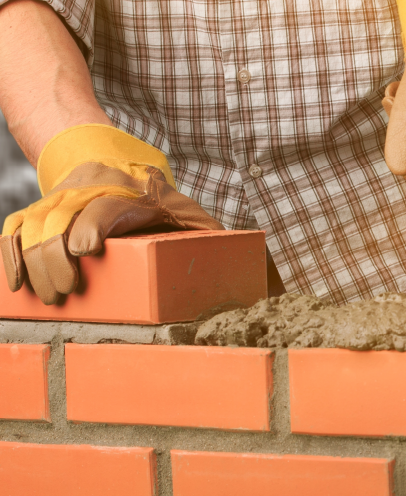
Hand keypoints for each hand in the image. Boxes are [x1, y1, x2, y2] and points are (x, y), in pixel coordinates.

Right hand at [1, 125, 222, 304]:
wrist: (122, 163)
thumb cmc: (167, 206)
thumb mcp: (195, 218)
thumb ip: (215, 240)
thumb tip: (255, 274)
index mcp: (134, 193)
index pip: (106, 204)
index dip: (92, 224)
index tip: (84, 251)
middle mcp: (93, 189)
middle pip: (63, 216)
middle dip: (57, 257)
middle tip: (65, 293)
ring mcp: (65, 195)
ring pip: (36, 222)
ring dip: (34, 260)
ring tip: (47, 297)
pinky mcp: (45, 205)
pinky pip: (17, 224)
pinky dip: (10, 252)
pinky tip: (15, 283)